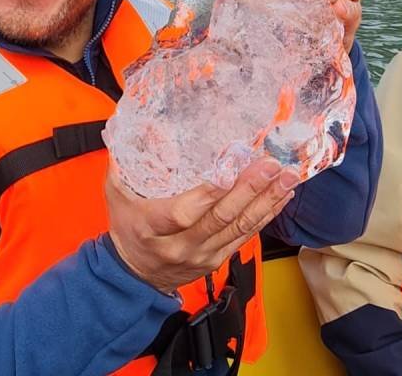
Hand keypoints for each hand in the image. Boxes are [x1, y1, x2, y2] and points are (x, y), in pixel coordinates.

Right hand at [106, 158, 296, 294]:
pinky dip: (265, 216)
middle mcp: (181, 245)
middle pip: (219, 218)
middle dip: (248, 191)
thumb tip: (136, 125)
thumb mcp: (116, 195)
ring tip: (285, 178)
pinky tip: (281, 198)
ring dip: (265, 202)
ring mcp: (202, 255)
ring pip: (239, 228)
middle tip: (269, 166)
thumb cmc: (128, 228)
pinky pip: (245, 236)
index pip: (183, 213)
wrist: (135, 275)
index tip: (229, 171)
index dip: (207, 194)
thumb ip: (123, 163)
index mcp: (152, 227)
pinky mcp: (218, 259)